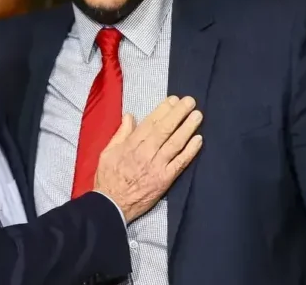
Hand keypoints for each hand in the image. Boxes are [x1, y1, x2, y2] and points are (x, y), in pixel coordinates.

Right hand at [94, 96, 202, 222]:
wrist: (111, 205)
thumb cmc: (108, 178)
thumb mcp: (107, 152)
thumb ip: (120, 133)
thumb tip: (130, 116)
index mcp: (131, 145)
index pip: (151, 123)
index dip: (163, 110)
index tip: (173, 100)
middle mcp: (146, 153)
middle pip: (165, 129)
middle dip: (178, 113)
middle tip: (190, 101)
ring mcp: (157, 166)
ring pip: (175, 143)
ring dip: (188, 128)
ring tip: (197, 115)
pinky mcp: (165, 179)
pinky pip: (180, 163)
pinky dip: (190, 151)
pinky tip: (198, 140)